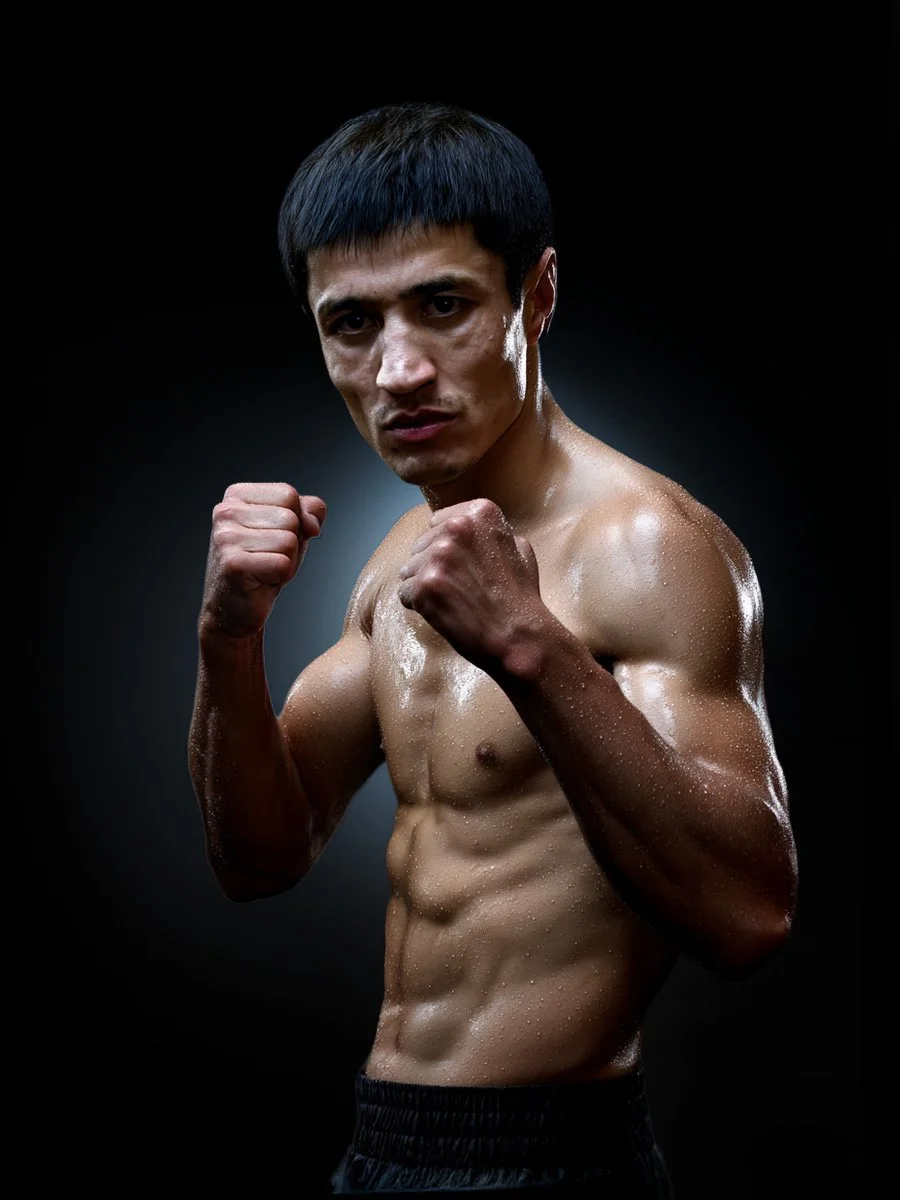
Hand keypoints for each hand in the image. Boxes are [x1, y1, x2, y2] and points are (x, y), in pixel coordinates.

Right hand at [200, 482, 325, 638]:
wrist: (233, 609)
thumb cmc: (262, 566)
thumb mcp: (289, 529)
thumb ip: (307, 511)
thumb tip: (312, 521)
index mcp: (236, 496)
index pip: (289, 494)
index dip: (296, 520)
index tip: (273, 538)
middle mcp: (226, 512)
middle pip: (291, 518)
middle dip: (292, 543)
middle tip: (268, 558)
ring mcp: (227, 538)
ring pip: (289, 541)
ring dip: (287, 561)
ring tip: (265, 569)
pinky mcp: (234, 564)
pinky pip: (283, 564)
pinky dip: (281, 576)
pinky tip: (262, 580)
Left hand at [397, 498, 541, 670]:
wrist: (519, 635)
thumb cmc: (520, 597)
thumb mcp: (517, 548)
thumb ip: (489, 533)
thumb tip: (470, 531)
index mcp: (479, 513)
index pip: (437, 523)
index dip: (446, 548)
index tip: (463, 566)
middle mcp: (456, 527)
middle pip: (420, 545)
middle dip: (433, 566)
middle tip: (459, 588)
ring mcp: (439, 556)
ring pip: (409, 569)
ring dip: (425, 586)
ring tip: (452, 601)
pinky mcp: (425, 584)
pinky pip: (405, 593)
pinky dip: (419, 606)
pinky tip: (443, 612)